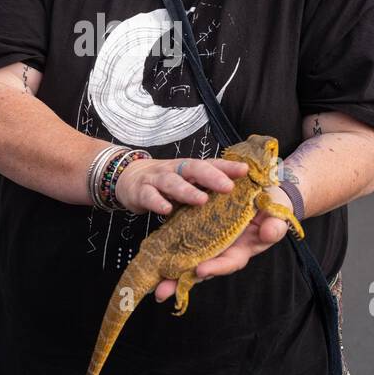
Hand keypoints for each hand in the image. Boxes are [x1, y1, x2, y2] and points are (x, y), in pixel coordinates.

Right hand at [114, 156, 247, 216]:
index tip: (245, 171)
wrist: (128, 177)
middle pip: (194, 168)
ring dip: (187, 190)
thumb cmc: (165, 183)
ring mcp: (157, 179)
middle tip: (228, 187)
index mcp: (189, 168)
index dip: (228, 166)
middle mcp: (175, 170)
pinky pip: (149, 196)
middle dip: (212, 177)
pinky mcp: (140, 191)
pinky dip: (158, 202)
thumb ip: (205, 187)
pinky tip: (166, 210)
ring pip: (173, 182)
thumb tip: (236, 195)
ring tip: (202, 200)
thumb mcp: (186, 182)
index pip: (211, 164)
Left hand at [154, 185, 293, 302]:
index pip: (229, 262)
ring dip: (170, 273)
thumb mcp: (278, 213)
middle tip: (162, 291)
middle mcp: (223, 250)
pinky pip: (182, 243)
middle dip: (182, 280)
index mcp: (242, 248)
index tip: (200, 270)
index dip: (216, 267)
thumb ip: (276, 224)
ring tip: (153, 285)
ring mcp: (209, 242)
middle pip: (202, 269)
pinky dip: (168, 252)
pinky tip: (152, 259)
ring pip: (188, 260)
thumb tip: (270, 232)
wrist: (263, 193)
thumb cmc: (272, 205)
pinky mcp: (198, 230)